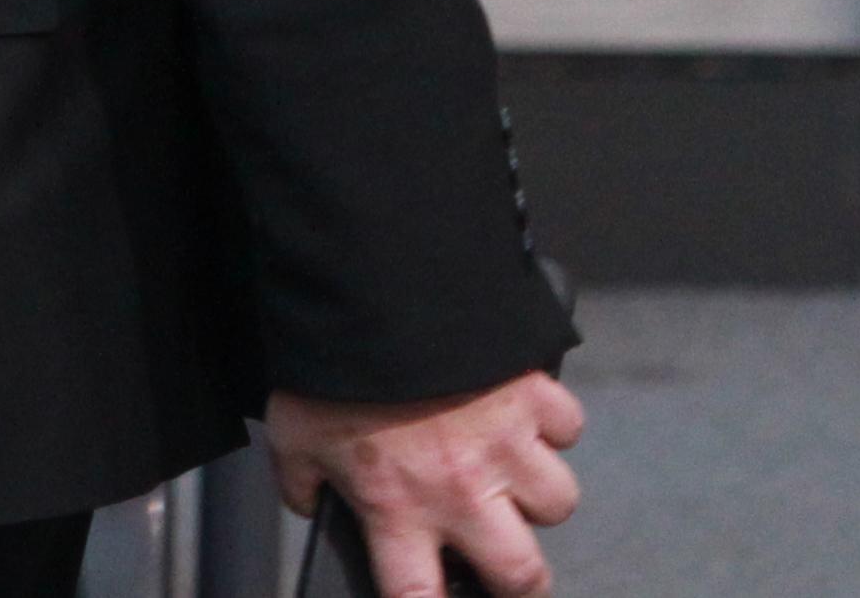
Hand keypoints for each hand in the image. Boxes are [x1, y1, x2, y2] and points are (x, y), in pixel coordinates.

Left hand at [264, 371, 586, 597]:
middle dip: (521, 581)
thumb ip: (299, 478)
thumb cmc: (332, 365)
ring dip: (537, 492)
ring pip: (557, 502)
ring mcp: (506, 445)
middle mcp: (462, 492)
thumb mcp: (291, 430)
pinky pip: (568, 427)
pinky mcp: (534, 396)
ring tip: (512, 472)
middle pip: (523, 577)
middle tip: (504, 561)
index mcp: (399, 508)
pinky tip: (525, 412)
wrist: (378, 291)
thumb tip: (304, 500)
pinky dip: (553, 423)